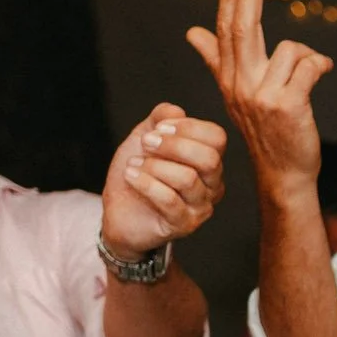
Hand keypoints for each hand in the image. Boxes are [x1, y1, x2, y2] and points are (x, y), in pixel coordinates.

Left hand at [101, 102, 228, 257]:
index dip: (188, 127)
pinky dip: (145, 183)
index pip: (216, 138)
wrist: (119, 209)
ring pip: (187, 179)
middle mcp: (212, 185)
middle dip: (173, 146)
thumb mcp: (145, 136)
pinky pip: (169, 200)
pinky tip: (131, 176)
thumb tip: (177, 111)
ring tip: (134, 164)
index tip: (159, 128)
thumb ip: (161, 118)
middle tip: (146, 143)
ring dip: (154, 166)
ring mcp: (200, 207)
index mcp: (208, 161)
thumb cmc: (138, 173)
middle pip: (209, 159)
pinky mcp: (184, 225)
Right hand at [186, 0, 330, 194]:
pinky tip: (323, 71)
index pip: (226, 32)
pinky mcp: (288, 105)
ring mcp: (263, 96)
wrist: (284, 176)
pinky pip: (309, 66)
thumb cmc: (268, 134)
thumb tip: (192, 32)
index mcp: (229, 80)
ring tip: (313, 71)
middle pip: (244, 29)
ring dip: (308, 56)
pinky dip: (320, 65)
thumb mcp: (238, 96)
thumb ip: (216, 61)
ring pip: (291, 50)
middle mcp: (241, 86)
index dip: (229, 0)